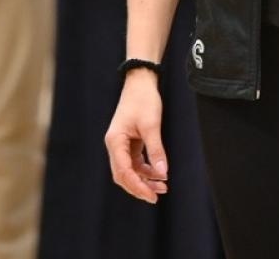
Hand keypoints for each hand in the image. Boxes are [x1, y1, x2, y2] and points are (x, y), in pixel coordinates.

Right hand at [105, 73, 169, 202]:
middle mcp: (115, 145)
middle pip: (123, 175)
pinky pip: (135, 162)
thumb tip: (162, 173)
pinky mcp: (129, 142)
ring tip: (163, 187)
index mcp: (115, 141)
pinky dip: (146, 170)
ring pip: (130, 170)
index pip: (123, 171)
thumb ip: (156, 150)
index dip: (137, 186)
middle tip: (157, 196)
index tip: (151, 196)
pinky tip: (159, 174)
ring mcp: (121, 144)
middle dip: (139, 187)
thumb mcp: (152, 125)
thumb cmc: (144, 100)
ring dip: (144, 180)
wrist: (141, 81)